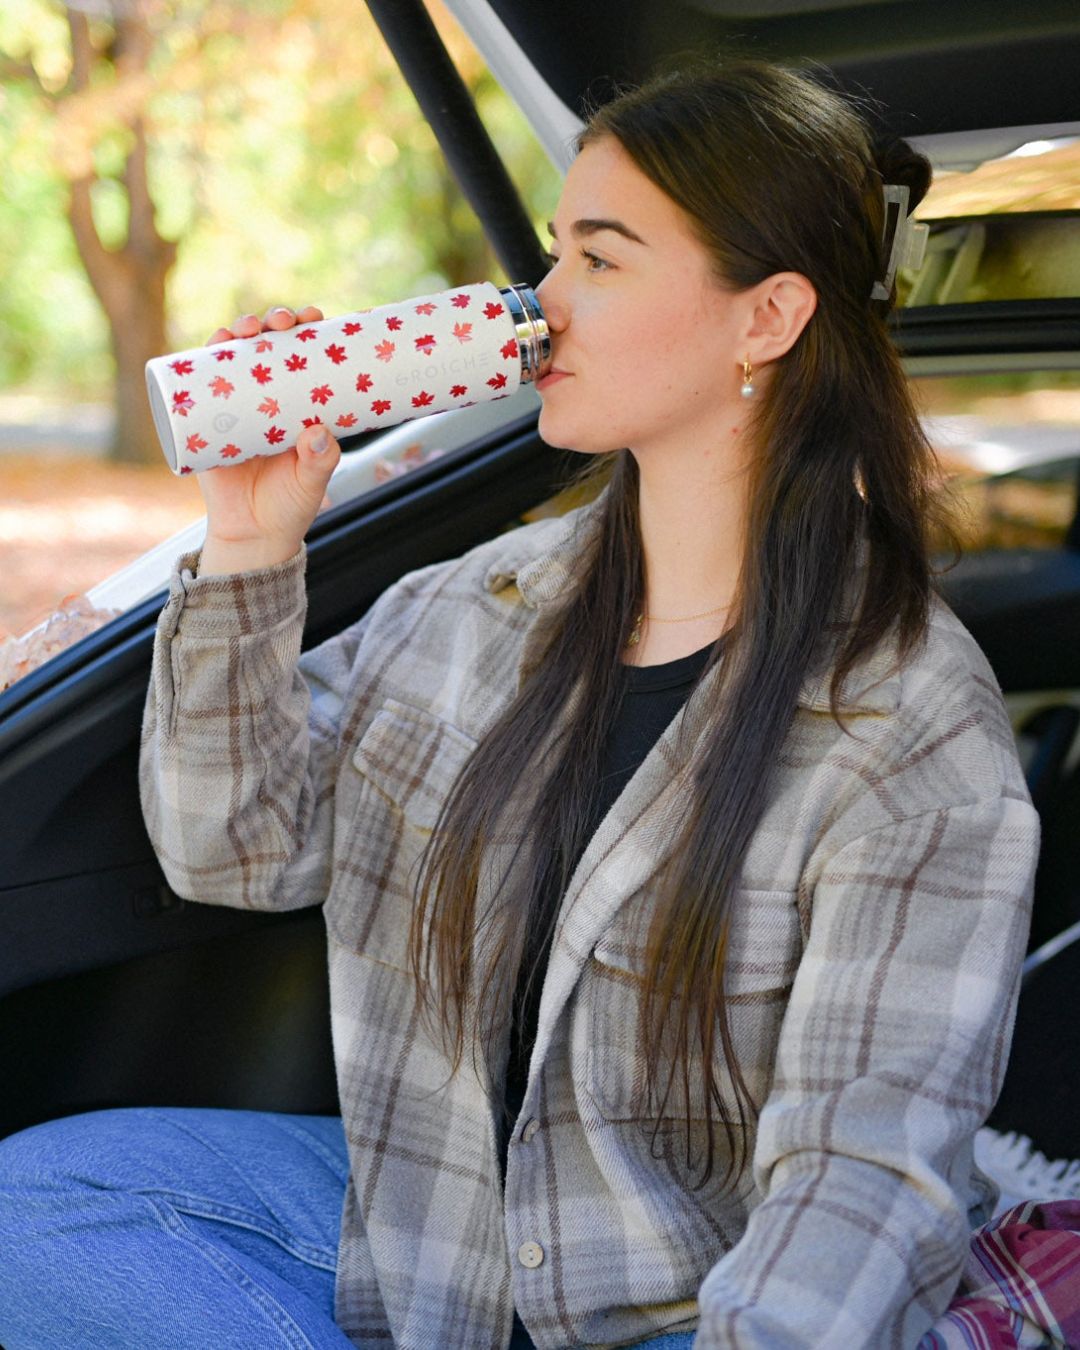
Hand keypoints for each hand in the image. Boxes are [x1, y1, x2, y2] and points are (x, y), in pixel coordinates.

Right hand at [196, 305, 341, 575]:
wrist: (253, 534)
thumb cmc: (290, 505)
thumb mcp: (312, 482)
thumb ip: (320, 460)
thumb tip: (317, 432)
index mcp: (297, 403)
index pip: (303, 355)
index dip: (307, 330)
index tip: (315, 317)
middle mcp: (265, 397)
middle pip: (267, 346)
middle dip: (273, 323)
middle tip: (282, 322)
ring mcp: (233, 407)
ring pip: (231, 358)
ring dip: (236, 333)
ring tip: (244, 330)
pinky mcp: (204, 423)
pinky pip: (197, 388)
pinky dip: (198, 362)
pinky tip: (210, 345)